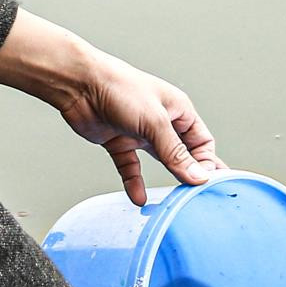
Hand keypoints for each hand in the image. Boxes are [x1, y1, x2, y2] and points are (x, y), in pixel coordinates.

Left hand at [57, 46, 221, 205]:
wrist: (79, 85)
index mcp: (178, 110)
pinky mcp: (118, 142)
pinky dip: (134, 182)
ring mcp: (139, 133)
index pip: (202, 142)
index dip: (206, 164)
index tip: (205, 184)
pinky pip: (130, 167)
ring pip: (158, 161)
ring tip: (172, 201)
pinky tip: (138, 198)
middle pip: (182, 154)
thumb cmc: (119, 88)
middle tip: (194, 197)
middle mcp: (161, 122)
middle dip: (188, 174)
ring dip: (164, 179)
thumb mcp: (155, 122)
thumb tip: (198, 176)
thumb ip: (176, 152)